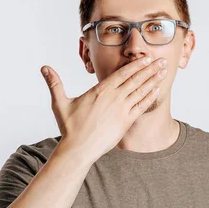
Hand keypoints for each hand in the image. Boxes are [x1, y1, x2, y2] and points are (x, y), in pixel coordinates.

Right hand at [40, 56, 167, 161]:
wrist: (79, 149)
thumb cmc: (70, 127)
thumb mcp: (60, 103)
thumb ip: (55, 83)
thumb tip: (44, 68)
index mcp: (100, 91)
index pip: (122, 73)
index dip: (136, 65)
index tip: (146, 58)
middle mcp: (114, 98)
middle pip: (136, 79)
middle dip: (150, 69)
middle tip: (162, 61)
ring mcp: (121, 110)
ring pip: (141, 91)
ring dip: (153, 80)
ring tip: (164, 72)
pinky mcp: (126, 122)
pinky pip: (141, 107)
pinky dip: (150, 97)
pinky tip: (158, 90)